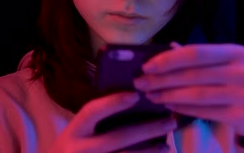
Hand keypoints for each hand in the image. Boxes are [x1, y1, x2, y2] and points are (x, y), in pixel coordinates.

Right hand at [49, 91, 176, 152]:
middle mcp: (79, 150)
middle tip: (170, 121)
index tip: (136, 95)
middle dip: (147, 130)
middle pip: (117, 138)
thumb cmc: (74, 148)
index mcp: (73, 131)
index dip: (113, 103)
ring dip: (150, 152)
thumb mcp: (78, 133)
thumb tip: (135, 101)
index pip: (92, 111)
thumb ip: (98, 121)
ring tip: (167, 145)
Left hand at [133, 43, 243, 140]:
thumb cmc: (243, 83)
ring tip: (150, 95)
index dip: (169, 59)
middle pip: (193, 74)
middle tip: (140, 83)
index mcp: (238, 52)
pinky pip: (203, 111)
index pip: (197, 52)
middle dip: (162, 79)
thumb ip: (201, 57)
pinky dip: (182, 108)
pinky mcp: (241, 116)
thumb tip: (167, 49)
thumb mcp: (230, 64)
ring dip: (168, 95)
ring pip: (196, 94)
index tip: (147, 65)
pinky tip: (168, 105)